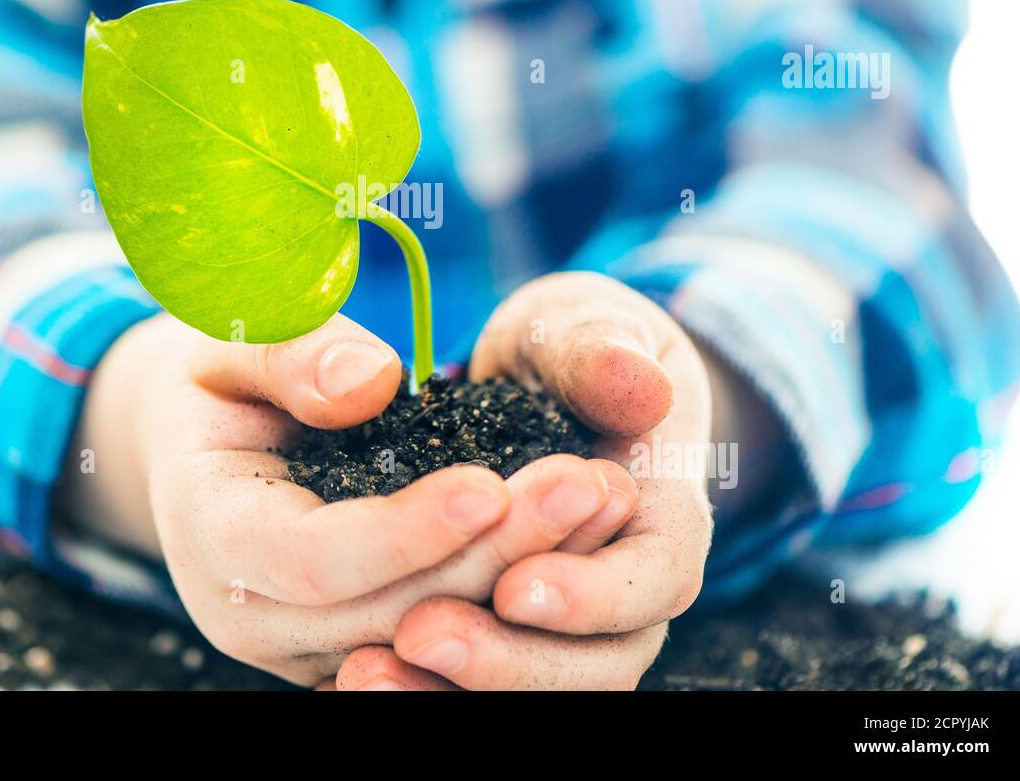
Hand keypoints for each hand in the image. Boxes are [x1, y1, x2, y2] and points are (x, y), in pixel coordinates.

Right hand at [65, 309, 640, 685]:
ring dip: (521, 575)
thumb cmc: (221, 376)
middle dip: (494, 551)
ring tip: (602, 501)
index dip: (404, 531)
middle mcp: (252, 611)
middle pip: (389, 611)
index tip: (489, 484)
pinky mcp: (351, 644)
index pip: (312, 559)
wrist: (201, 436)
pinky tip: (580, 539)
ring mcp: (303, 642)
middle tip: (586, 481)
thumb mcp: (236, 337)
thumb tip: (372, 383)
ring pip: (427, 638)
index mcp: (211, 531)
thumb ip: (293, 353)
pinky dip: (512, 594)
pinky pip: (440, 638)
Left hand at [335, 272, 713, 689]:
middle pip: (596, 666)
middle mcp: (628, 590)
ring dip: (451, 691)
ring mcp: (573, 627)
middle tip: (418, 634)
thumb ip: (599, 352)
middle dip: (505, 659)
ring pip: (534, 691)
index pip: (655, 582)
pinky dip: (423, 691)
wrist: (555, 383)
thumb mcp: (580, 328)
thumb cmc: (569, 349)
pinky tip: (354, 682)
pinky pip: (478, 686)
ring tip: (365, 674)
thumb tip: (637, 387)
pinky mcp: (507, 636)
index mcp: (664, 514)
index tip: (515, 585)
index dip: (591, 596)